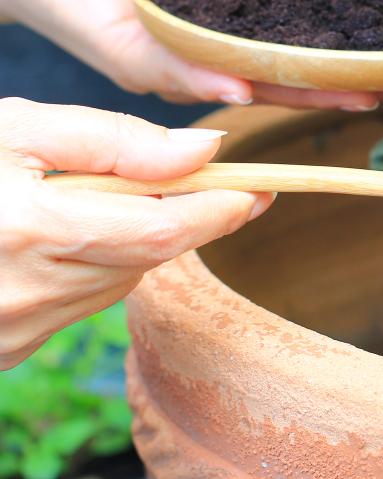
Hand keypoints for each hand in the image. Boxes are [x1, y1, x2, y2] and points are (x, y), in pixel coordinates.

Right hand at [0, 98, 273, 368]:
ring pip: (120, 282)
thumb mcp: (17, 128)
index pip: (163, 232)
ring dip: (134, 241)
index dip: (221, 210)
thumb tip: (206, 150)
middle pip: (149, 260)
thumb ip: (116, 141)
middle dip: (185, 219)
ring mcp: (14, 331)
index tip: (261, 187)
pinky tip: (59, 237)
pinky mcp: (7, 350)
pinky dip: (94, 266)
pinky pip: (81, 303)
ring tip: (96, 199)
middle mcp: (26, 293)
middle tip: (209, 182)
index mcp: (31, 231)